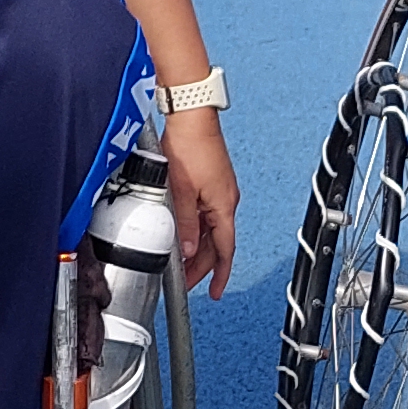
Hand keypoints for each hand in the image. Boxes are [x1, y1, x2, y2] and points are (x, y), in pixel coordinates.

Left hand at [162, 108, 239, 295]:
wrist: (191, 117)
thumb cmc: (190, 146)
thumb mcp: (182, 192)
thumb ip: (184, 224)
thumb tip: (187, 249)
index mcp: (223, 206)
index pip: (225, 250)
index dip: (220, 274)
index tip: (215, 291)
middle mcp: (226, 200)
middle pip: (218, 243)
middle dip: (203, 266)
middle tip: (187, 282)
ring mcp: (219, 191)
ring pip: (211, 230)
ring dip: (198, 248)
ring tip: (181, 262)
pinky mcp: (211, 182)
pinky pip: (206, 214)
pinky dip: (196, 229)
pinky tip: (183, 233)